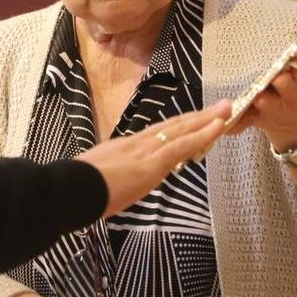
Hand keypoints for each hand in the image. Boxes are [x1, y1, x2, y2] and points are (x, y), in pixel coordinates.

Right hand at [76, 99, 231, 217]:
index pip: (160, 134)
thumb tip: (114, 180)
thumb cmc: (78, 188)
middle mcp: (138, 143)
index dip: (181, 126)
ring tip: (226, 110)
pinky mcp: (152, 162)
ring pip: (183, 130)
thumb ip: (112, 175)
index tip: (196, 120)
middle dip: (199, 117)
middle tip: (221, 106)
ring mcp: (146, 150)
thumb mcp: (98, 177)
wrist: (70, 189)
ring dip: (207, 119)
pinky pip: (183, 144)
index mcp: (126, 146)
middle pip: (175, 125)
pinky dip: (202, 134)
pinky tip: (218, 127)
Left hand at [240, 0, 296, 150]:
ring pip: (262, 102)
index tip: (293, 58)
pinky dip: (235, 123)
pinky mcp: (257, 119)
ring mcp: (273, 109)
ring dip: (254, 98)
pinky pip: (244, 122)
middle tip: (272, 75)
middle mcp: (291, 95)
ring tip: (251, 94)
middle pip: (281, 84)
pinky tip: (226, 123)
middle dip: (274, 79)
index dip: (294, 63)